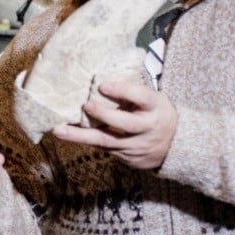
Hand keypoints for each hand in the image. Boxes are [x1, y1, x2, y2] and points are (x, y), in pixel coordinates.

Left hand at [51, 81, 177, 170]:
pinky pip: (104, 149)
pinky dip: (86, 141)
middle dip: (104, 115)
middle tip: (85, 105)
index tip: (103, 85)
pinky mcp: (128, 158)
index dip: (123, 91)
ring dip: (81, 136)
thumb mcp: (154, 99)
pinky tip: (68, 135)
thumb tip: (101, 75)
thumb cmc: (156, 113)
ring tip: (59, 130)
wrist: (176, 146)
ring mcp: (137, 146)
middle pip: (126, 123)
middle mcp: (148, 128)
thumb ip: (133, 92)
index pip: (141, 97)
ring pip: (107, 142)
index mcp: (155, 107)